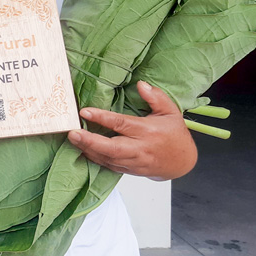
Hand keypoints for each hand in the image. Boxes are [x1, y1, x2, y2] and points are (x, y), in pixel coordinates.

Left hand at [68, 81, 196, 179]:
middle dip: (90, 141)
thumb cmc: (174, 134)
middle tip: (72, 133)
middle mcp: (140, 148)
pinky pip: (110, 166)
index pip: (121, 124)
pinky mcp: (131, 171)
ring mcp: (135, 162)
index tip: (84, 112)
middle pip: (112, 147)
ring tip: (73, 140)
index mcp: (148, 131)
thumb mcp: (170, 112)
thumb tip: (141, 84)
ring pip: (109, 159)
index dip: (102, 118)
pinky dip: (95, 160)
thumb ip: (156, 97)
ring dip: (89, 150)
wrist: (182, 162)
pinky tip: (83, 151)